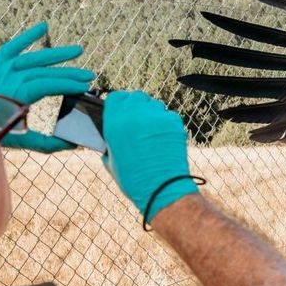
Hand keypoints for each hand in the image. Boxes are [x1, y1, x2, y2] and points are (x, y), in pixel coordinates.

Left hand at [0, 22, 94, 152]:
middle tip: (90, 75)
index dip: (68, 85)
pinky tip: (44, 26)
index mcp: (17, 94)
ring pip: (35, 56)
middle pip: (46, 71)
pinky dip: (28, 35)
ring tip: (78, 50)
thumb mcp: (21, 140)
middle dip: (70, 73)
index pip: (48, 85)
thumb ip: (48, 144)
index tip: (84, 87)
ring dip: (57, 53)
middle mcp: (10, 76)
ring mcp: (2, 66)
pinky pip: (14, 45)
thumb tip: (74, 144)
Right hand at [100, 91, 198, 222]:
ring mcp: (156, 116)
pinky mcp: (174, 121)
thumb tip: (112, 136)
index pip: (115, 97)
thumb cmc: (133, 179)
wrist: (162, 188)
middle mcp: (135, 114)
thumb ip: (110, 141)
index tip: (122, 114)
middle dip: (137, 107)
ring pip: (154, 105)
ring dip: (152, 114)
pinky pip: (168, 116)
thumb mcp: (111, 159)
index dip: (119, 105)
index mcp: (115, 121)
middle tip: (139, 123)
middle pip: (136, 97)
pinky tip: (164, 139)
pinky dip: (166, 124)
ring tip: (152, 134)